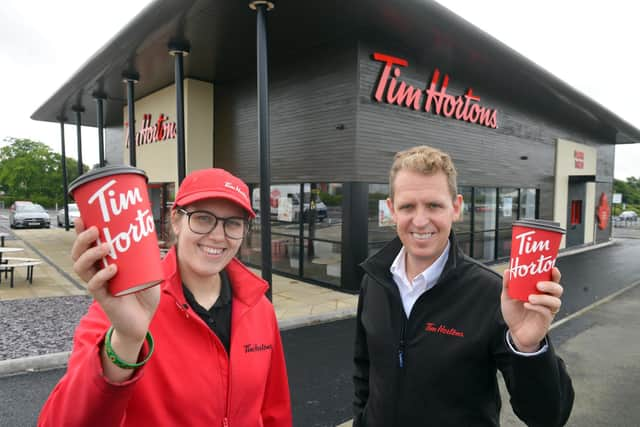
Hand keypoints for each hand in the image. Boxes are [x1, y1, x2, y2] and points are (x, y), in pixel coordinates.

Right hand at [71, 218, 160, 342]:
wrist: (144, 320)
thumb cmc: (142, 293)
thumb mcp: (146, 268)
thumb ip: (146, 252)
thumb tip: (151, 230)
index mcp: (103, 263)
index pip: (86, 245)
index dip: (81, 231)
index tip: (82, 216)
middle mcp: (96, 273)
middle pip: (78, 254)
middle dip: (82, 240)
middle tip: (95, 230)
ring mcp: (98, 286)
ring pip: (81, 268)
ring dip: (91, 255)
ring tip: (106, 247)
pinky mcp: (103, 299)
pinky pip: (94, 286)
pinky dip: (102, 276)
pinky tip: (112, 269)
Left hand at [501, 267, 562, 351]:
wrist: (514, 332)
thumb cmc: (514, 312)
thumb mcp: (507, 296)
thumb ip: (508, 284)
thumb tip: (508, 270)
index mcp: (539, 290)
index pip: (551, 279)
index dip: (554, 273)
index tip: (551, 267)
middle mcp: (546, 298)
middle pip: (558, 289)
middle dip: (550, 285)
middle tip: (538, 285)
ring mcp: (547, 309)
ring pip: (555, 301)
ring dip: (543, 298)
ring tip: (530, 297)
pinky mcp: (546, 319)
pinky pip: (546, 312)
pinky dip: (537, 307)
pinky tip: (527, 305)